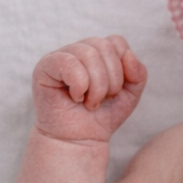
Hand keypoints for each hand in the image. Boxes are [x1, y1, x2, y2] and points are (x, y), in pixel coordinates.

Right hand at [31, 35, 146, 143]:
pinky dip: (79, 86)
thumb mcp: (130, 96)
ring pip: (89, 54)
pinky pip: (69, 64)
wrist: (80, 141)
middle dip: (111, 80)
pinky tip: (75, 98)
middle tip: (101, 100)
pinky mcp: (45, 67)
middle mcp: (79, 49)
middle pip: (104, 46)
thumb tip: (128, 55)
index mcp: (98, 52)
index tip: (115, 92)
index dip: (122, 69)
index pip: (116, 42)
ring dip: (96, 87)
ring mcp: (60, 56)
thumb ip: (138, 73)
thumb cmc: (102, 117)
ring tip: (89, 103)